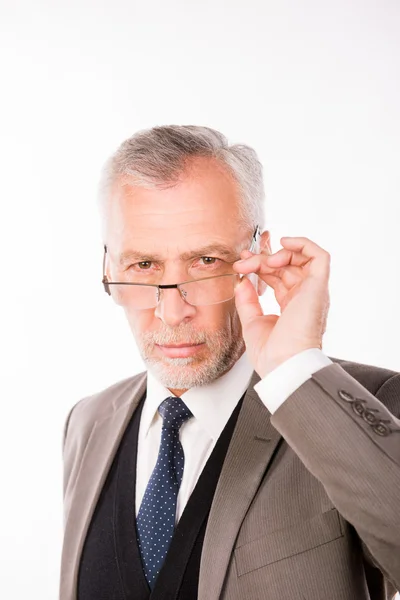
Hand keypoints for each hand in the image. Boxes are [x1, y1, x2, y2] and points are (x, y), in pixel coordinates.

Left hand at [233, 237, 330, 377]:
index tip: (241, 262)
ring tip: (261, 261)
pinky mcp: (318, 287)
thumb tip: (241, 279)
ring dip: (278, 254)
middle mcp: (304, 296)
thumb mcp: (252, 322)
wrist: (283, 365)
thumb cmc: (272, 354)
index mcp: (291, 305)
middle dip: (262, 259)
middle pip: (286, 266)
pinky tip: (283, 245)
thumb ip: (247, 300)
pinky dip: (303, 245)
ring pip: (300, 258)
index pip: (278, 275)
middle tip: (243, 261)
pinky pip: (319, 256)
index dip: (260, 265)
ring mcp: (313, 291)